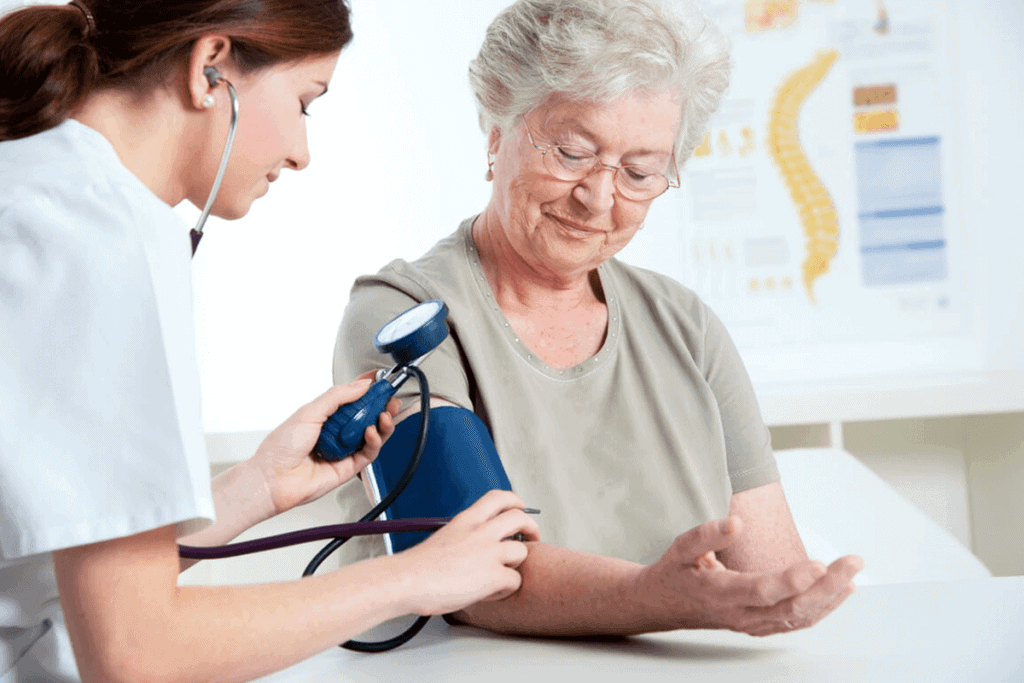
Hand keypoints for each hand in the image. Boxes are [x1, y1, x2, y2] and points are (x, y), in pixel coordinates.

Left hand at [251, 371, 399, 516]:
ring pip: (373, 434)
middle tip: (390, 398)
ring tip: (385, 414)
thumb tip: (361, 385)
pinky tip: (372, 432)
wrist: (274, 478)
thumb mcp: (310, 412)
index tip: (380, 379)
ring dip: (383, 423)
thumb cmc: (281, 447)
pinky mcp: (350, 467)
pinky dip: (374, 441)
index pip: (352, 397)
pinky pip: (369, 452)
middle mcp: (337, 431)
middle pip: (368, 416)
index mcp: (326, 415)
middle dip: (382, 406)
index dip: (367, 388)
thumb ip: (337, 396)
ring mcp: (344, 449)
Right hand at [390, 490, 540, 616]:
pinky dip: (505, 590)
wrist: (407, 581)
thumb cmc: (418, 567)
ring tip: (501, 576)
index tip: (521, 509)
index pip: (499, 497)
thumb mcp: (443, 537)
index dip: (515, 501)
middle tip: (532, 539)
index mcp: (466, 520)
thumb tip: (477, 549)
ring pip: (522, 552)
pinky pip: (515, 581)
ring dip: (516, 565)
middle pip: (520, 518)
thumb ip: (464, 537)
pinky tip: (490, 593)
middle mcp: (481, 532)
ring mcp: (489, 553)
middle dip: (532, 528)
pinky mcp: (493, 575)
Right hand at [638, 517, 863, 635]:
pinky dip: (822, 610)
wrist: (662, 605)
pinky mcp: (759, 626)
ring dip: (831, 597)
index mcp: (719, 592)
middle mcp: (739, 614)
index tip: (819, 565)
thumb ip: (707, 535)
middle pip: (791, 606)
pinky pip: (796, 622)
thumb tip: (736, 524)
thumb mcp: (680, 548)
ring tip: (853, 573)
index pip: (761, 591)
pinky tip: (840, 593)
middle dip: (828, 585)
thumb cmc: (674, 572)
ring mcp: (752, 624)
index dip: (792, 580)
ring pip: (799, 617)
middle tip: (853, 562)